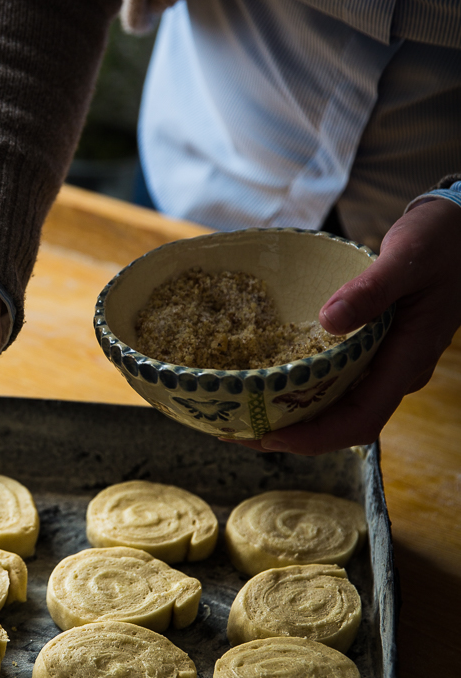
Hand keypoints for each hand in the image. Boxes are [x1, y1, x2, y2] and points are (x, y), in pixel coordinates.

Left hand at [227, 200, 460, 453]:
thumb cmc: (441, 241)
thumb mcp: (407, 258)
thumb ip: (371, 290)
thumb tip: (328, 321)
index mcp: (410, 358)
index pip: (361, 420)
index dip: (315, 437)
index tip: (269, 436)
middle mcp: (399, 370)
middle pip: (344, 422)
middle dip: (293, 434)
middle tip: (238, 429)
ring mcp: (390, 361)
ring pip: (341, 405)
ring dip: (297, 415)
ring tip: (247, 410)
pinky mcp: (379, 347)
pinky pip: (342, 380)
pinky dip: (307, 387)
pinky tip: (275, 377)